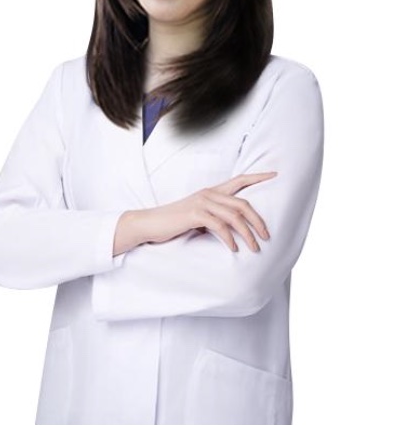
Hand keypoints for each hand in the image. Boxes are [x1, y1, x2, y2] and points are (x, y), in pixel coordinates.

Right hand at [114, 172, 275, 254]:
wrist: (150, 223)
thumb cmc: (175, 222)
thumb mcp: (198, 216)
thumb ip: (215, 216)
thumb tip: (234, 228)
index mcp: (211, 191)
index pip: (239, 180)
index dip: (258, 177)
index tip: (275, 175)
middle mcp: (209, 193)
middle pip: (243, 203)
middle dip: (258, 221)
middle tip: (267, 236)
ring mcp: (202, 202)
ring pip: (235, 216)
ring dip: (248, 234)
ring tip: (255, 248)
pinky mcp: (195, 214)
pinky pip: (220, 226)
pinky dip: (230, 239)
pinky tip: (233, 249)